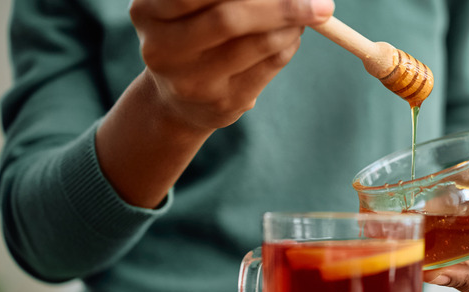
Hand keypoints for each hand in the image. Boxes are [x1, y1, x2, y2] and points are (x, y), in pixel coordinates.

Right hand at [129, 0, 334, 131]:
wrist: (178, 100)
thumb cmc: (193, 32)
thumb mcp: (192, 5)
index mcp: (147, 11)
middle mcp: (162, 49)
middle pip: (229, 17)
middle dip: (281, 4)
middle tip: (320, 2)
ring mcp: (192, 82)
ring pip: (256, 43)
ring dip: (292, 23)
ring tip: (309, 12)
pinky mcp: (222, 104)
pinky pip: (270, 65)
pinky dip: (289, 44)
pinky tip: (293, 34)